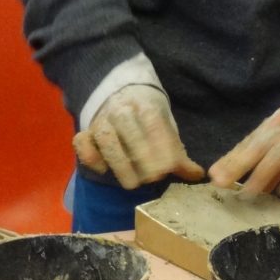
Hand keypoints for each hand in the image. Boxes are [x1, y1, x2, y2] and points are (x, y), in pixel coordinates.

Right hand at [73, 85, 203, 189]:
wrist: (122, 95)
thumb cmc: (149, 119)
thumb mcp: (167, 128)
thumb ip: (178, 151)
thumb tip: (198, 175)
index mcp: (146, 106)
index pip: (154, 125)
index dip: (162, 149)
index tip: (168, 170)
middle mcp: (121, 110)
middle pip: (129, 132)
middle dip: (142, 158)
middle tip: (153, 179)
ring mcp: (101, 121)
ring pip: (106, 139)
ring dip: (120, 163)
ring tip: (133, 183)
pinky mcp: (85, 132)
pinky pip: (82, 143)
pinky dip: (90, 157)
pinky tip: (104, 171)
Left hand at [207, 104, 279, 196]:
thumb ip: (275, 160)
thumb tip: (252, 184)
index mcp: (279, 123)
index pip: (251, 142)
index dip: (231, 159)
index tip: (213, 175)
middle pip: (258, 147)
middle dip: (237, 165)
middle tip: (219, 182)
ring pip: (278, 156)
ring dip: (260, 176)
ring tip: (247, 193)